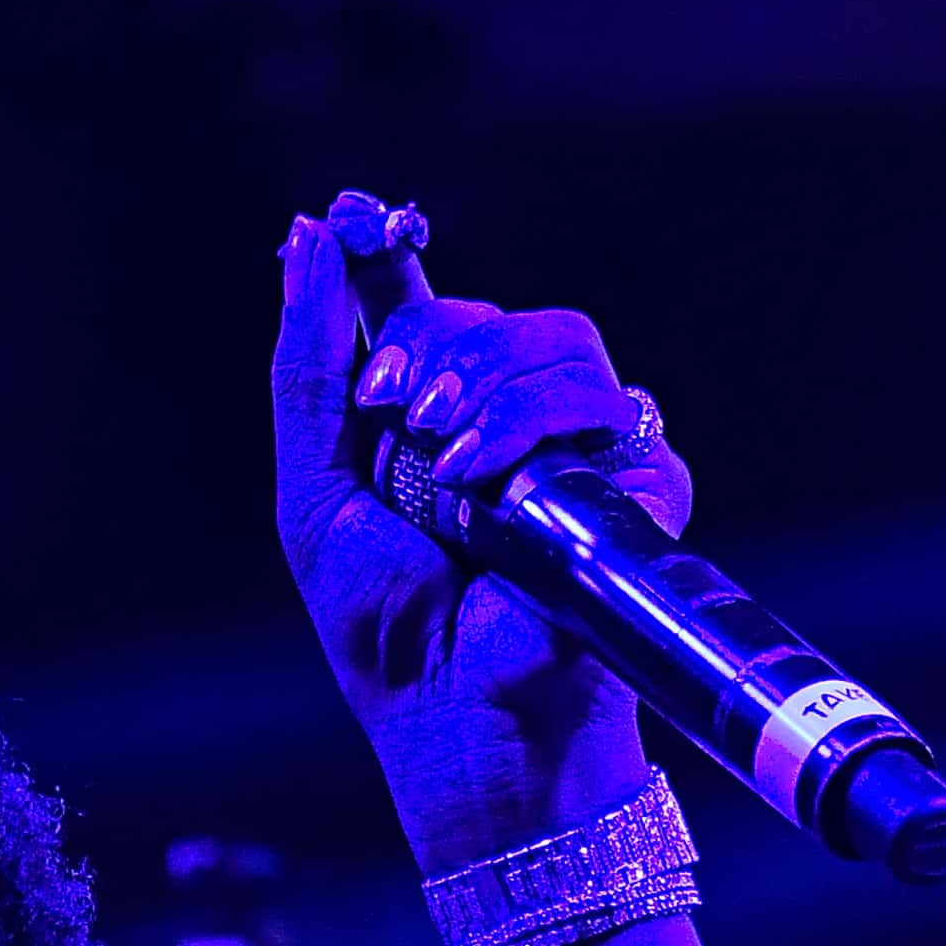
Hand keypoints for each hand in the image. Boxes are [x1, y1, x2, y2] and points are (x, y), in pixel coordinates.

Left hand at [272, 192, 689, 873]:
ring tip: (443, 465)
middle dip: (431, 346)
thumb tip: (308, 234)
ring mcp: (579, 453)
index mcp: (432, 421)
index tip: (361, 217)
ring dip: (488, 384)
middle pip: (488, 310)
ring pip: (559, 338)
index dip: (390, 248)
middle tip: (396, 413)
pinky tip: (486, 491)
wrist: (454, 728)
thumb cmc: (385, 637)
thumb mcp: (314, 497)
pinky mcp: (638, 488)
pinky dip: (536, 428)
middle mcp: (509, 423)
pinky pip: (609, 404)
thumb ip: (308, 371)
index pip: (421, 298)